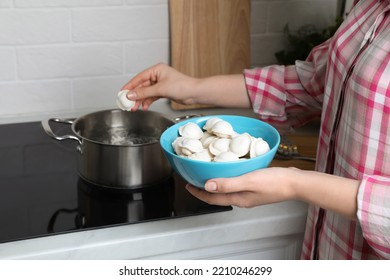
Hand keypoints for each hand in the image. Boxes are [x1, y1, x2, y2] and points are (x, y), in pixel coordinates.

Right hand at [121, 63, 197, 110]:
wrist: (194, 93)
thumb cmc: (182, 86)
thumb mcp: (160, 89)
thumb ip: (144, 93)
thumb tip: (132, 94)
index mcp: (157, 70)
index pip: (139, 77)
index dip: (130, 85)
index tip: (122, 92)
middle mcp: (158, 75)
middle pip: (142, 86)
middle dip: (135, 95)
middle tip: (127, 103)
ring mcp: (161, 83)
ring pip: (146, 92)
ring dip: (140, 100)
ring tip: (134, 108)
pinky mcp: (164, 91)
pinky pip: (152, 96)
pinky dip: (147, 101)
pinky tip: (144, 107)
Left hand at [186, 166, 358, 218]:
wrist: (296, 183)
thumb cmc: (275, 182)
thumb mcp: (248, 181)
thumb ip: (227, 184)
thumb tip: (207, 186)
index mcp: (238, 199)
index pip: (212, 199)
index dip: (198, 193)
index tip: (187, 185)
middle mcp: (242, 199)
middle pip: (217, 195)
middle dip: (203, 189)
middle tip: (194, 179)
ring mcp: (249, 194)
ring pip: (226, 189)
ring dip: (215, 183)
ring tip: (207, 173)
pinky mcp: (256, 187)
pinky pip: (236, 184)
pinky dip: (227, 179)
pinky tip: (229, 170)